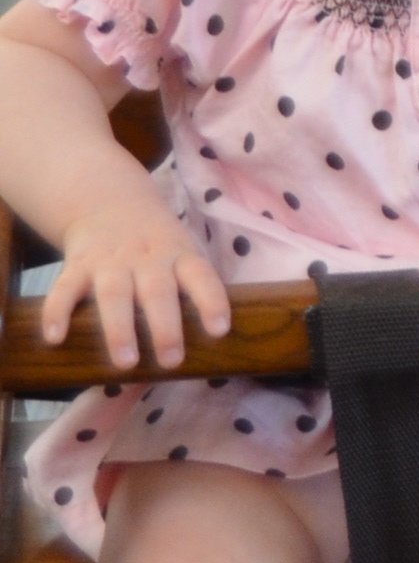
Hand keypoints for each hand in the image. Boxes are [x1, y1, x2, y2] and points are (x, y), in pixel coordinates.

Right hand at [41, 199, 230, 375]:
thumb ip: (193, 287)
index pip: (201, 276)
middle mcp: (147, 258)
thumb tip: (218, 341)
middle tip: (171, 360)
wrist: (110, 200)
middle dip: (165, 327)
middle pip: (157, 291)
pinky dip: (57, 312)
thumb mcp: (182, 252)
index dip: (212, 301)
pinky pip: (65, 288)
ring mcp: (110, 261)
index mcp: (179, 255)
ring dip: (119, 329)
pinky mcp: (77, 265)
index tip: (219, 330)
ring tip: (125, 362)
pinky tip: (55, 338)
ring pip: (114, 294)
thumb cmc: (157, 245)